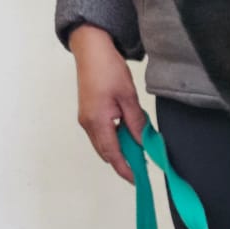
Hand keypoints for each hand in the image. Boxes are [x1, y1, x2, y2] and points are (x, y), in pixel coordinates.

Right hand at [69, 25, 146, 182]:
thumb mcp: (128, 96)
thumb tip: (143, 143)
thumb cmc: (107, 67)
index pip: (113, 154)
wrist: (91, 49)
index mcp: (97, 121)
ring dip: (120, 150)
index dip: (125, 169)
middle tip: (143, 166)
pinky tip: (128, 134)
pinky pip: (101, 134)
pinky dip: (115, 139)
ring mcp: (86, 119)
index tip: (138, 180)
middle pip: (107, 153)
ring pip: (104, 145)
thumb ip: (136, 123)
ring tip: (139, 150)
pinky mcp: (88, 114)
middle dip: (123, 162)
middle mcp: (88, 124)